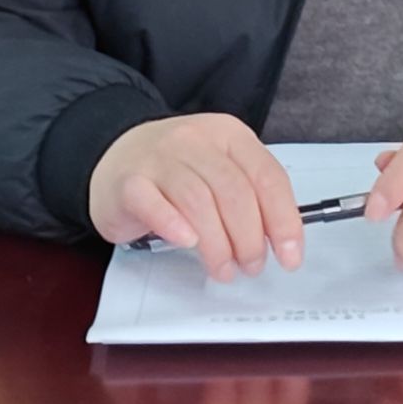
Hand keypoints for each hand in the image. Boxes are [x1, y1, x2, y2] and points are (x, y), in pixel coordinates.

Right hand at [88, 114, 304, 281]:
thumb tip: (280, 239)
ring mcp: (159, 158)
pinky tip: (187, 243)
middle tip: (250, 266)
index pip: (267, 176)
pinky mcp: (129, 181)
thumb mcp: (219, 170)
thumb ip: (250, 196)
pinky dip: (173, 225)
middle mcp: (195, 140)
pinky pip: (153, 202)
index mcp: (228, 135)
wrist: (113, 155)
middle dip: (250, 239)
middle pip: (234, 192)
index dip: (283, 220)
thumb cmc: (174, 171)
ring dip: (217, 245)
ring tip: (223, 268)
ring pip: (198, 202)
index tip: (290, 255)